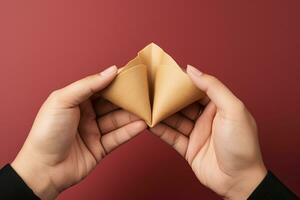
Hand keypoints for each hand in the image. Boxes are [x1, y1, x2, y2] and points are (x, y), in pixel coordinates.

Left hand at [11, 66, 146, 199]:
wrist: (42, 169)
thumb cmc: (46, 132)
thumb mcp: (63, 100)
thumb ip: (88, 84)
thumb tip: (111, 71)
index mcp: (76, 100)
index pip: (101, 87)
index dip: (116, 81)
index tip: (133, 75)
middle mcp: (86, 114)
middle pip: (112, 104)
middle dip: (128, 99)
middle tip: (144, 93)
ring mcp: (94, 131)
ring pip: (117, 120)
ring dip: (132, 115)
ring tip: (147, 109)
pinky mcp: (100, 147)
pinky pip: (118, 137)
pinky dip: (130, 131)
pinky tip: (141, 125)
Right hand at [150, 65, 266, 199]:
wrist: (238, 180)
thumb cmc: (242, 144)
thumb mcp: (232, 109)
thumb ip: (213, 87)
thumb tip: (192, 70)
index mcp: (218, 106)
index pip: (197, 89)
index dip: (182, 81)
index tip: (165, 73)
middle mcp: (206, 118)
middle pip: (182, 104)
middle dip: (168, 97)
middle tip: (151, 88)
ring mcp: (196, 133)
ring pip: (174, 119)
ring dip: (161, 113)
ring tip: (145, 104)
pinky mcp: (188, 148)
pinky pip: (171, 136)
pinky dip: (159, 130)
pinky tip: (148, 123)